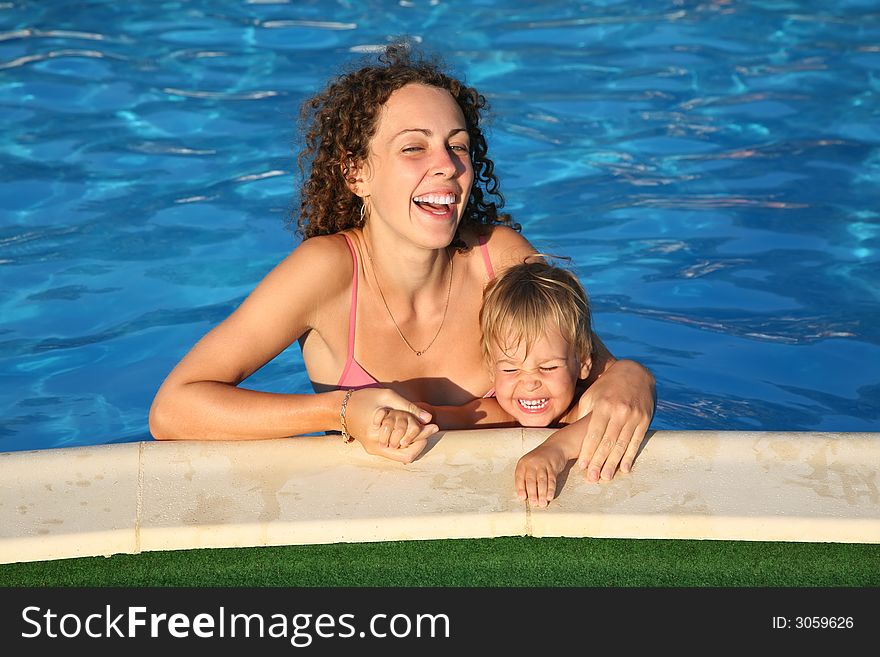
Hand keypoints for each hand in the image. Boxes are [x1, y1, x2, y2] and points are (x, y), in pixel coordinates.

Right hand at [345, 388, 437, 462]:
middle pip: (408, 454)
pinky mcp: (374, 447)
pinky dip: (404, 439)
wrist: (340, 408)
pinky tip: (409, 427)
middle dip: (420, 440)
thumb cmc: (363, 399)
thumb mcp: (387, 397)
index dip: (423, 439)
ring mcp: (375, 450)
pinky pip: (395, 449)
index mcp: (378, 437)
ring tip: (416, 424)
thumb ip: (408, 407)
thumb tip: (428, 418)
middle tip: (430, 425)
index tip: (432, 426)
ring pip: (403, 453)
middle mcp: (376, 448)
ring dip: (412, 440)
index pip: (408, 451)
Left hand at [514, 439, 571, 507]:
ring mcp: (543, 464)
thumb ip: (526, 478)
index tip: (522, 498)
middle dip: (532, 493)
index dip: (520, 488)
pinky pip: (551, 479)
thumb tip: (525, 496)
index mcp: (523, 464)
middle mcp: (532, 463)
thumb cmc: (539, 460)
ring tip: (542, 503)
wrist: (555, 447)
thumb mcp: (529, 465)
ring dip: (542, 493)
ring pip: (541, 481)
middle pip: (531, 480)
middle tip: (534, 504)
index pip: (519, 477)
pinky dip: (551, 489)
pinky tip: (550, 496)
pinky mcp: (553, 466)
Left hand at [575, 359, 654, 481]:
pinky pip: (636, 441)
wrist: (635, 372)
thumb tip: (575, 436)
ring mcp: (634, 416)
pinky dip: (630, 456)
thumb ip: (585, 415)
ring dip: (614, 463)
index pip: (594, 433)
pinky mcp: (645, 419)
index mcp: (603, 405)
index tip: (583, 466)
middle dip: (599, 462)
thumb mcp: (593, 396)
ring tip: (606, 477)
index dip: (588, 451)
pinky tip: (625, 468)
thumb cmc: (607, 386)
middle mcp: (619, 411)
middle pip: (608, 442)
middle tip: (593, 478)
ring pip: (622, 444)